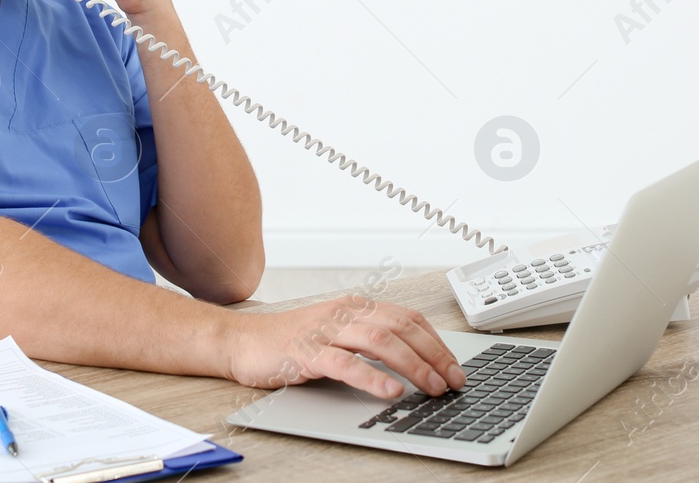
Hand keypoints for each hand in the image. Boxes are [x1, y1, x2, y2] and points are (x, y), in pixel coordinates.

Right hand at [222, 294, 467, 398]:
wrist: (243, 341)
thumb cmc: (291, 342)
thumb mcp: (337, 334)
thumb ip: (369, 342)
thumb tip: (413, 362)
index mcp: (356, 307)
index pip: (408, 318)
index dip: (436, 342)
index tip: (455, 366)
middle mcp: (344, 314)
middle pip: (402, 327)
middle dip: (434, 355)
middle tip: (453, 381)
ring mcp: (325, 331)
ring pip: (380, 341)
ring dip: (413, 365)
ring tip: (431, 387)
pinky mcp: (306, 352)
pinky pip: (345, 363)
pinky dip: (372, 377)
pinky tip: (390, 391)